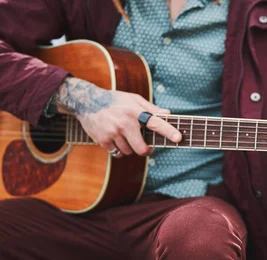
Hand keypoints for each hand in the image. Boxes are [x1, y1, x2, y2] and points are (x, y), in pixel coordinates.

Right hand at [51, 77, 181, 156]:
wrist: (87, 101)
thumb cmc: (115, 100)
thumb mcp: (133, 99)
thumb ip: (151, 108)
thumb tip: (168, 114)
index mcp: (135, 112)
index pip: (156, 123)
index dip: (168, 131)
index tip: (178, 138)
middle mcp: (124, 123)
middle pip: (141, 148)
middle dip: (146, 151)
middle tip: (147, 148)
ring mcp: (113, 133)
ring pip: (129, 152)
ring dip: (131, 149)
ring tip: (127, 138)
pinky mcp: (103, 140)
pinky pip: (117, 153)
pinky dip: (119, 150)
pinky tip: (117, 140)